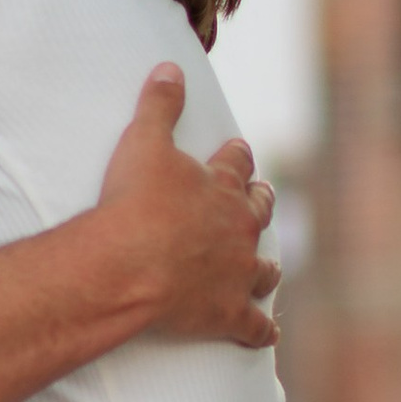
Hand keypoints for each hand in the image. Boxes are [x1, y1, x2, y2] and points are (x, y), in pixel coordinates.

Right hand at [90, 68, 278, 349]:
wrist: (129, 265)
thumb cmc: (133, 203)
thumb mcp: (143, 142)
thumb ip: (159, 104)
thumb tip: (170, 68)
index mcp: (222, 188)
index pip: (237, 165)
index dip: (238, 158)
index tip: (240, 152)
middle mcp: (239, 230)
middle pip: (259, 213)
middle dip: (260, 205)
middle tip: (261, 200)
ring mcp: (238, 275)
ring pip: (266, 270)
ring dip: (268, 268)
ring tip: (271, 267)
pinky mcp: (228, 315)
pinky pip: (254, 327)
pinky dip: (263, 331)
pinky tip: (270, 334)